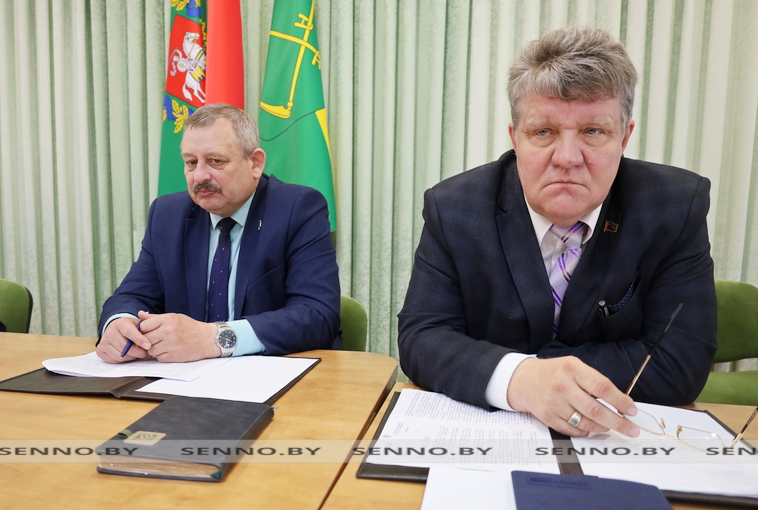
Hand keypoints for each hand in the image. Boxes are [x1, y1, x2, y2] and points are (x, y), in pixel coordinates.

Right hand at [96, 316, 151, 362]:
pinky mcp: (100, 351)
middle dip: (137, 352)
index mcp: (120, 323)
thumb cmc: (132, 328)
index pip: (128, 331)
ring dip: (132, 356)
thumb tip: (144, 315)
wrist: (117, 332)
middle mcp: (109, 332)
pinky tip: (129, 354)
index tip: (148, 346)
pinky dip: (124, 360)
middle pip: (124, 346)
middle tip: (145, 353)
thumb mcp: (139, 323)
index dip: (139, 339)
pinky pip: (114, 360)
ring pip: (120, 355)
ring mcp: (103, 342)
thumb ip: (146, 320)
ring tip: (138, 353)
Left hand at [137, 311, 219, 361]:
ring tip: (164, 345)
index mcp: (168, 319)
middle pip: (145, 339)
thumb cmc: (190, 327)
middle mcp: (168, 331)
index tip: (149, 331)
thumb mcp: (174, 317)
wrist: (207, 339)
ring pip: (150, 350)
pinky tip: (169, 350)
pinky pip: (158, 358)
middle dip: (148, 340)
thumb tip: (140, 314)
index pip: (144, 326)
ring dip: (155, 349)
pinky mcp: (173, 356)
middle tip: (156, 339)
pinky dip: (162, 356)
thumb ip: (156, 317)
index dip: (144, 330)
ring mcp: (170, 344)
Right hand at [507, 356, 639, 437]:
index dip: (620, 401)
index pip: (602, 387)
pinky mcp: (547, 417)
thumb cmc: (554, 373)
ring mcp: (554, 403)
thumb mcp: (573, 366)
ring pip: (585, 423)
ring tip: (610, 426)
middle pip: (595, 410)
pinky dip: (585, 432)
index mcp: (572, 369)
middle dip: (618, 422)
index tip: (632, 410)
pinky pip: (573, 431)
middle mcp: (562, 386)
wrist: (523, 380)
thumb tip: (619, 402)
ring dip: (602, 428)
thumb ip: (593, 381)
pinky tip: (591, 428)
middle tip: (631, 429)